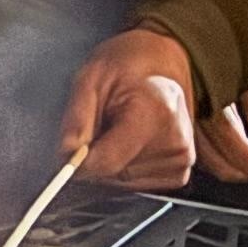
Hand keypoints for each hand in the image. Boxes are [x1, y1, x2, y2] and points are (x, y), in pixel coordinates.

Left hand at [60, 25, 247, 192]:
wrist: (165, 62)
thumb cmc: (128, 65)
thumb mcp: (91, 78)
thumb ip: (76, 119)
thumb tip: (65, 155)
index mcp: (156, 115)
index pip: (106, 162)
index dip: (79, 159)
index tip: (71, 146)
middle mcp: (176, 143)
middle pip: (112, 174)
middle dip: (95, 155)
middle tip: (103, 122)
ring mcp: (182, 161)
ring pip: (121, 182)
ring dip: (110, 161)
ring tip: (120, 126)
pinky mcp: (180, 173)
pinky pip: (135, 184)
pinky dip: (124, 167)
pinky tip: (131, 140)